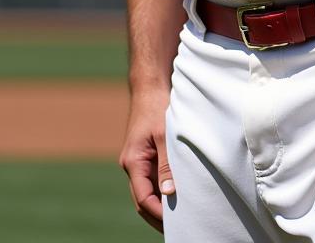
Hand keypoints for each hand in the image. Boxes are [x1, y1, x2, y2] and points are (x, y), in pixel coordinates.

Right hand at [119, 87, 174, 233]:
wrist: (150, 86)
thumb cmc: (157, 107)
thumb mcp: (165, 135)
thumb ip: (166, 165)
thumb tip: (169, 194)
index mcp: (133, 161)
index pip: (143, 198)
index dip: (158, 214)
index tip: (176, 224)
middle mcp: (132, 164)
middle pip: (143, 200)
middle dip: (158, 216)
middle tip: (180, 228)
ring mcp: (139, 161)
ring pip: (148, 191)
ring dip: (161, 204)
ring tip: (182, 217)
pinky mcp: (146, 155)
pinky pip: (153, 179)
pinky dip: (163, 190)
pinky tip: (179, 195)